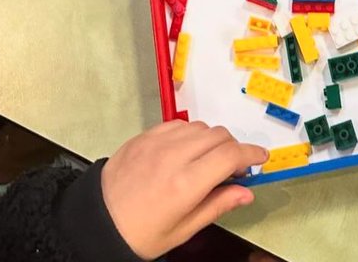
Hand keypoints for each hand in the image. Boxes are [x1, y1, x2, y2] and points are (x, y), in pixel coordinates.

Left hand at [100, 120, 266, 259]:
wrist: (97, 222)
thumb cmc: (139, 233)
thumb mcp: (182, 230)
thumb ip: (217, 206)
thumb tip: (246, 192)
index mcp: (185, 185)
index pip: (230, 155)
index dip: (251, 154)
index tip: (260, 158)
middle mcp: (173, 156)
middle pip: (219, 135)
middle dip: (233, 148)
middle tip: (233, 167)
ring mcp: (157, 142)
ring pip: (200, 127)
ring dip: (212, 140)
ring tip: (208, 161)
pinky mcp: (144, 136)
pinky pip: (177, 124)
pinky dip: (190, 134)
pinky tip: (186, 152)